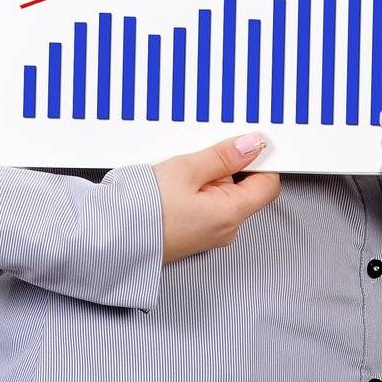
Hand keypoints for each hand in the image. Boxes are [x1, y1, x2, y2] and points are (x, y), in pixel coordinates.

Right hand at [153, 132, 280, 264]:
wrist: (113, 237)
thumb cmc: (146, 209)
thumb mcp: (188, 169)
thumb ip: (224, 156)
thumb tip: (252, 145)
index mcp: (231, 214)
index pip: (267, 184)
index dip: (261, 161)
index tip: (247, 143)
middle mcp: (225, 230)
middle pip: (242, 188)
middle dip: (226, 168)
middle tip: (200, 158)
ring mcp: (209, 234)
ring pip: (221, 196)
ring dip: (207, 179)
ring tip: (181, 173)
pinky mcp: (193, 235)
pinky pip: (205, 207)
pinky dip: (196, 192)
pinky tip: (175, 186)